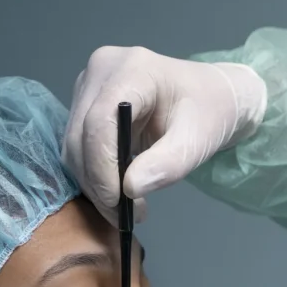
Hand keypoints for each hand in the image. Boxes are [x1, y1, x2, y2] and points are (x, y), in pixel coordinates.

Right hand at [63, 46, 266, 221]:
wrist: (214, 97)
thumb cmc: (211, 113)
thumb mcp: (198, 141)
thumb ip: (168, 164)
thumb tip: (130, 188)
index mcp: (132, 69)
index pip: (100, 122)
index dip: (102, 167)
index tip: (118, 203)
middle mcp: (102, 70)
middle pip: (80, 135)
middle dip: (97, 183)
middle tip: (125, 217)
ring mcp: (91, 85)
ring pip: (73, 144)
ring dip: (94, 183)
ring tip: (127, 209)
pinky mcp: (88, 102)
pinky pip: (79, 145)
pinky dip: (95, 174)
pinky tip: (120, 192)